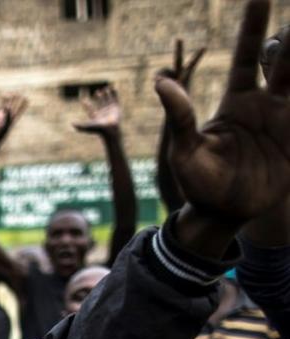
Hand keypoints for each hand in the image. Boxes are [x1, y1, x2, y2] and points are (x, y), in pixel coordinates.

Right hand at [0, 95, 27, 148]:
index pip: (18, 110)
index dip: (22, 104)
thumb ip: (7, 115)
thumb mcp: (4, 125)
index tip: (26, 98)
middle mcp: (5, 116)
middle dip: (13, 99)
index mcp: (11, 119)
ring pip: (1, 105)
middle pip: (11, 105)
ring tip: (4, 93)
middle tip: (17, 92)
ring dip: (3, 99)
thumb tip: (7, 105)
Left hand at [73, 87, 120, 135]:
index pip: (90, 109)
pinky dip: (114, 93)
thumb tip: (71, 124)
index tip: (83, 101)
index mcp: (95, 115)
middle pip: (100, 103)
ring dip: (106, 95)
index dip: (87, 105)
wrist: (111, 129)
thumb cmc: (100, 128)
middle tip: (97, 92)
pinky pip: (115, 99)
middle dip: (99, 98)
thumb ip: (80, 125)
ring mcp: (110, 109)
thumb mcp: (88, 126)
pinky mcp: (116, 108)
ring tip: (105, 89)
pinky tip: (113, 88)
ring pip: (108, 100)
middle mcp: (103, 112)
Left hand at [156, 0, 289, 224]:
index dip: (253, 27)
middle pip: (284, 62)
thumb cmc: (196, 180)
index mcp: (236, 101)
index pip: (247, 56)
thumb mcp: (184, 149)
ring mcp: (284, 123)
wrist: (220, 213)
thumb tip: (160, 81)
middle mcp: (264, 106)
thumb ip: (178, 116)